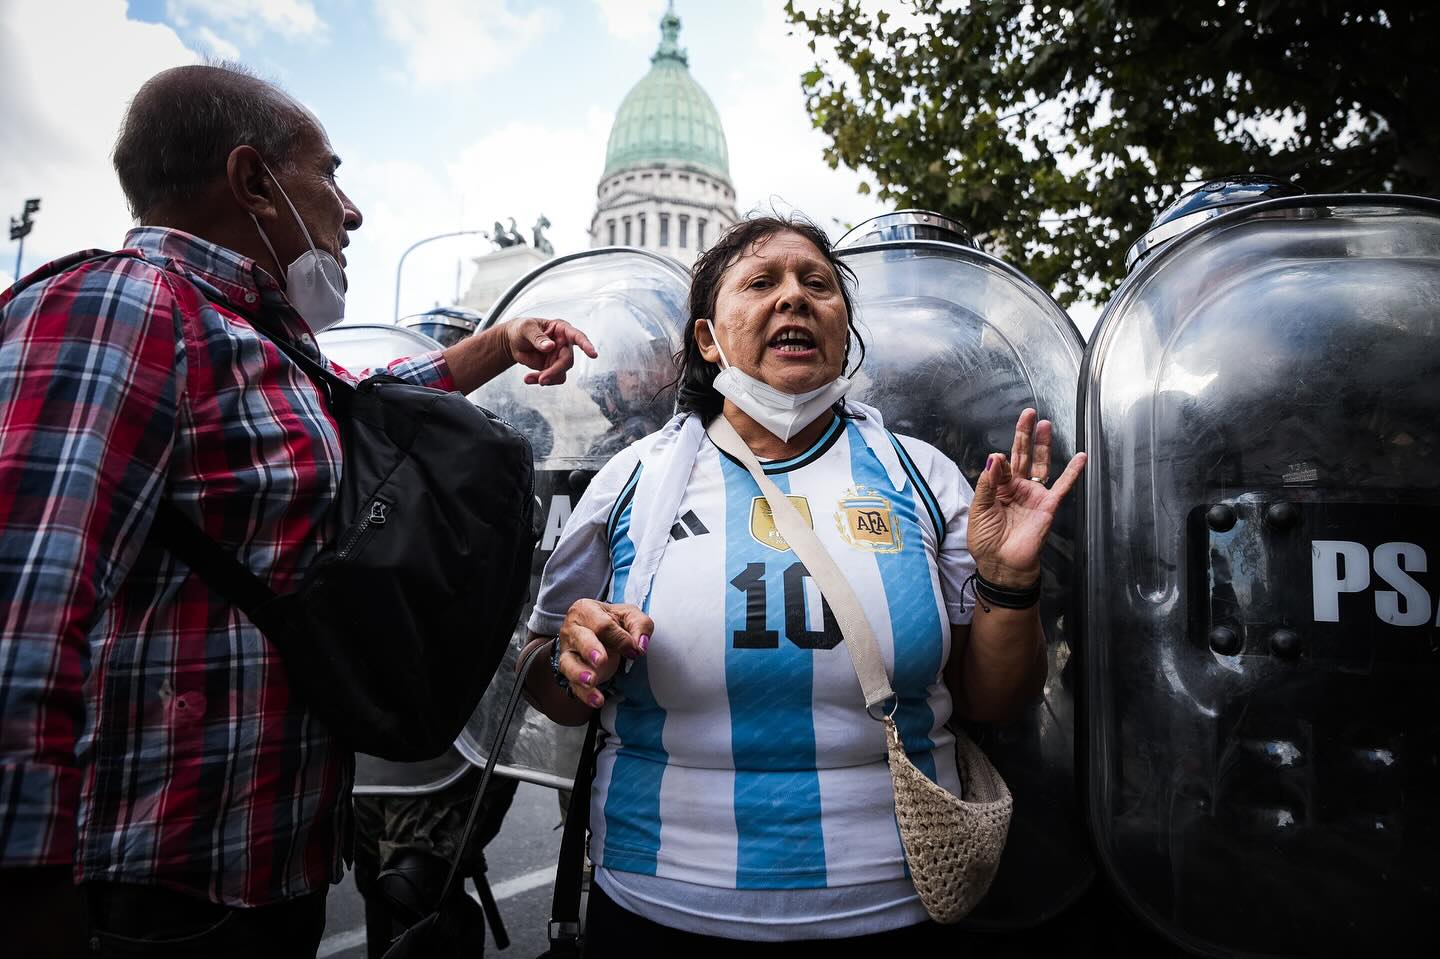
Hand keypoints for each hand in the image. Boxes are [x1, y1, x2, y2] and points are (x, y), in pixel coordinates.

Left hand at [503, 317, 597, 385]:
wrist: (513, 342)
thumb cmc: (521, 329)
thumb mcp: (526, 328)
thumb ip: (538, 337)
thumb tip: (550, 346)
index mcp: (561, 329)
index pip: (577, 336)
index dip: (586, 345)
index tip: (593, 354)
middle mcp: (564, 344)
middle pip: (567, 360)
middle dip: (555, 371)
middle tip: (542, 379)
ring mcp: (559, 357)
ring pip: (561, 372)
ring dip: (547, 378)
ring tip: (529, 378)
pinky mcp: (553, 368)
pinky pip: (553, 378)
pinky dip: (542, 380)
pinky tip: (528, 379)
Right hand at [554, 599, 651, 707]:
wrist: (598, 633)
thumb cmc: (613, 622)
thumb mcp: (630, 616)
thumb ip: (639, 626)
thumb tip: (640, 646)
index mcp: (586, 610)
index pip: (603, 624)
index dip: (620, 638)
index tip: (633, 649)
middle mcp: (572, 629)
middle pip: (581, 638)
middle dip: (591, 649)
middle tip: (601, 660)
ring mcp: (568, 651)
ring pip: (569, 663)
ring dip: (580, 673)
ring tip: (592, 681)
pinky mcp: (569, 671)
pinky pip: (573, 684)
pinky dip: (585, 694)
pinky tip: (597, 701)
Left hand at [967, 408, 1086, 587]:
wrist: (1002, 565)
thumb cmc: (986, 542)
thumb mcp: (978, 510)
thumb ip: (986, 484)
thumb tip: (994, 457)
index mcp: (998, 488)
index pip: (1000, 465)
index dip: (999, 461)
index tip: (998, 459)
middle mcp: (1017, 488)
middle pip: (1022, 455)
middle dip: (1025, 434)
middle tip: (1029, 413)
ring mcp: (1033, 495)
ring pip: (1040, 464)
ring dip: (1043, 444)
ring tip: (1045, 424)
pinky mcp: (1047, 505)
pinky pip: (1062, 486)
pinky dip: (1072, 472)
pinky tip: (1081, 456)